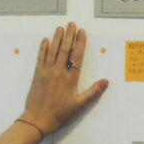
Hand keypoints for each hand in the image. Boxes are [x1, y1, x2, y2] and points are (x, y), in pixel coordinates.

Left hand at [0, 21, 108, 143]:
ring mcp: (47, 72)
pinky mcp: (37, 75)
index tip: (82, 32)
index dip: (80, 43)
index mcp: (70, 79)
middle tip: (72, 24)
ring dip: (57, 38)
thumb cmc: (60, 114)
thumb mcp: (80, 105)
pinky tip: (45, 40)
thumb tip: (106, 81)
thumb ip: (93, 92)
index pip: (77, 56)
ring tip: (60, 27)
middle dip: (69, 35)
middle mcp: (58, 72)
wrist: (38, 119)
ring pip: (53, 51)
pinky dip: (43, 48)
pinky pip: (40, 58)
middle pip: (64, 49)